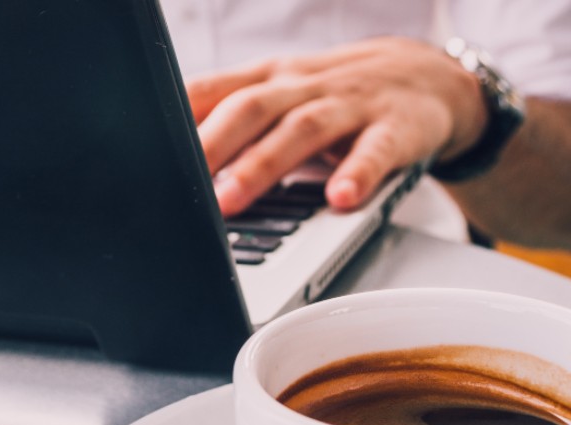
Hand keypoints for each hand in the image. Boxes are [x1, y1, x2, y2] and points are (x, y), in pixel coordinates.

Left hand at [187, 37, 486, 215]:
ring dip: (263, 164)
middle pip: (250, 108)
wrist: (426, 78)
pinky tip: (340, 199)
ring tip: (232, 199)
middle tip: (181, 186)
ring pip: (302, 129)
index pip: (211, 92)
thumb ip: (223, 116)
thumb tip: (159, 152)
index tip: (144, 155)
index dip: (175, 120)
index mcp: (267, 80)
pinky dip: (358, 174)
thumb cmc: (334, 95)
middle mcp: (303, 88)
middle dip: (211, 146)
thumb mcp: (276, 96)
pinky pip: (376, 151)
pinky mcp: (397, 129)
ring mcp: (350, 106)